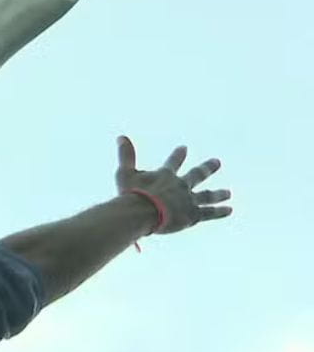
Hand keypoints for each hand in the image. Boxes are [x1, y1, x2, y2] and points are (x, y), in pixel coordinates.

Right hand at [115, 136, 232, 234]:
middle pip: (197, 175)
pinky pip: (209, 213)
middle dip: (207, 168)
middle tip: (217, 162)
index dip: (179, 155)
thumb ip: (126, 155)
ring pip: (207, 196)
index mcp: (166, 175)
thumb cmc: (133, 194)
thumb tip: (121, 136)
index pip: (174, 162)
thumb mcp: (125, 173)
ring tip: (228, 193)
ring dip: (218, 193)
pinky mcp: (193, 215)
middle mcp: (181, 185)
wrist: (143, 213)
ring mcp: (188, 200)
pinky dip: (219, 211)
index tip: (184, 148)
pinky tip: (229, 210)